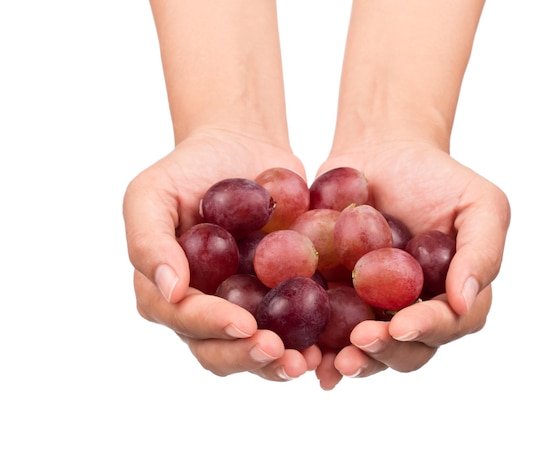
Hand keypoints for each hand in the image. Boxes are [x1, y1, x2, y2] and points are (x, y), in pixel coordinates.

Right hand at [123, 128, 321, 380]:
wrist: (241, 149)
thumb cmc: (189, 168)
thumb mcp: (152, 192)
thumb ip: (148, 239)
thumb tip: (169, 290)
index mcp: (168, 291)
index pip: (183, 318)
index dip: (211, 326)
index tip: (245, 324)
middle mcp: (204, 309)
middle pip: (217, 350)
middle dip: (247, 356)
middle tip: (280, 354)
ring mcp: (242, 307)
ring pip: (254, 350)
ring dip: (278, 364)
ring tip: (307, 362)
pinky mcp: (277, 299)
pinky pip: (292, 329)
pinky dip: (309, 341)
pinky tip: (329, 345)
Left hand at [314, 141, 510, 388]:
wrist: (382, 152)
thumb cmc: (437, 177)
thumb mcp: (479, 202)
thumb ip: (483, 251)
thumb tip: (464, 302)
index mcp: (452, 297)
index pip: (449, 324)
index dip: (427, 329)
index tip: (401, 325)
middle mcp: (414, 312)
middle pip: (406, 349)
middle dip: (384, 352)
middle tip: (360, 343)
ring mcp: (373, 309)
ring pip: (366, 350)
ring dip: (349, 362)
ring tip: (328, 363)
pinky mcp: (336, 297)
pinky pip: (325, 328)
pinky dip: (315, 344)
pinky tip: (302, 352)